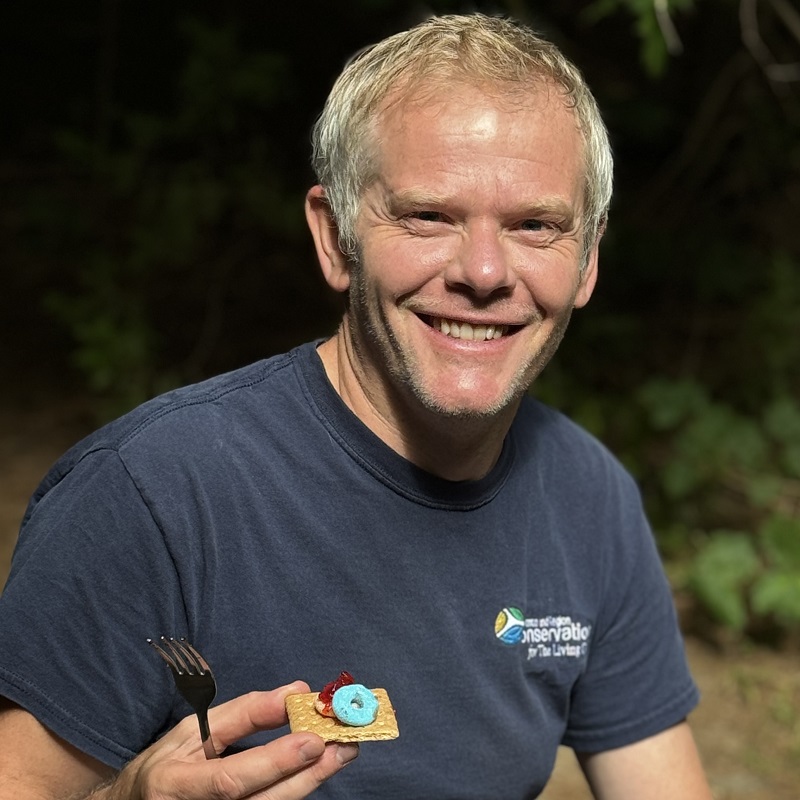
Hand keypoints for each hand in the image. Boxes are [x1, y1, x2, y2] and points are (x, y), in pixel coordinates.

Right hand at [94, 681, 357, 799]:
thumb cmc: (164, 768)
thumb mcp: (190, 732)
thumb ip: (242, 714)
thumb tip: (293, 693)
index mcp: (176, 785)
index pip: (231, 779)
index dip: (274, 762)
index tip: (313, 739)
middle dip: (309, 773)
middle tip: (345, 745)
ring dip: (311, 782)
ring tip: (342, 753)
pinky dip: (296, 791)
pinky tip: (315, 772)